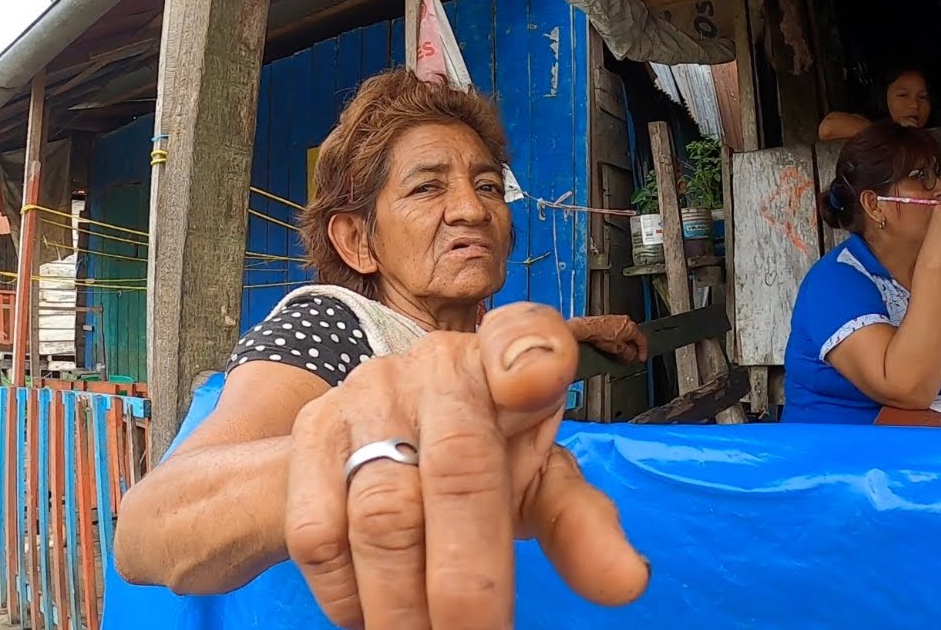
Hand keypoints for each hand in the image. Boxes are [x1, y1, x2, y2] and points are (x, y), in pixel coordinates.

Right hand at [284, 303, 648, 628]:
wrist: (377, 434)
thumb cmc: (482, 456)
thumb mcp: (538, 482)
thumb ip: (581, 525)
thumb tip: (628, 582)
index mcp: (506, 363)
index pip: (525, 339)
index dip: (530, 355)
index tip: (538, 378)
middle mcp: (436, 366)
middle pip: (456, 469)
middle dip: (468, 579)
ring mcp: (367, 396)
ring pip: (381, 513)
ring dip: (404, 603)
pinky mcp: (312, 434)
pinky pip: (318, 531)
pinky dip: (346, 592)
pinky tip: (370, 619)